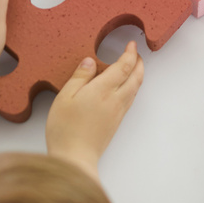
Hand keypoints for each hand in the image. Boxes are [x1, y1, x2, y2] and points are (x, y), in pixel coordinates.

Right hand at [46, 42, 143, 181]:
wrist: (75, 158)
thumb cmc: (66, 128)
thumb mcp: (65, 97)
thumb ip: (80, 77)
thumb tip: (90, 61)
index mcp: (104, 89)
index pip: (124, 66)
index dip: (130, 53)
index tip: (131, 44)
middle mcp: (116, 99)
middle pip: (136, 77)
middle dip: (139, 63)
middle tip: (136, 53)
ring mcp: (118, 112)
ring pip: (135, 88)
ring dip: (138, 75)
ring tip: (134, 67)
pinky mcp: (116, 122)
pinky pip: (130, 99)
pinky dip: (132, 87)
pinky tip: (125, 88)